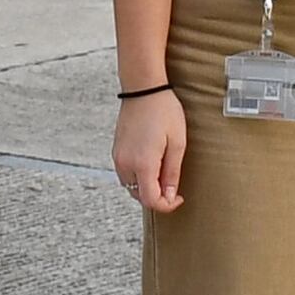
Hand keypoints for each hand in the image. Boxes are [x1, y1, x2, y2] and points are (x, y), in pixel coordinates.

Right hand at [114, 81, 187, 212]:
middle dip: (157, 197)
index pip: (151, 200)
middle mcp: (126, 164)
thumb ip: (172, 173)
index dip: (166, 205)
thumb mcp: (177, 143)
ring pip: (131, 186)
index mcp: (142, 164)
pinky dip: (138, 176)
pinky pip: (126, 173)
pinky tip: (152, 165)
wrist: (143, 89)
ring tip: (163, 174)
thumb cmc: (163, 111)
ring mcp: (118, 157)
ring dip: (147, 187)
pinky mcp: (116, 150)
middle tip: (173, 186)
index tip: (177, 198)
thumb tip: (169, 194)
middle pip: (139, 196)